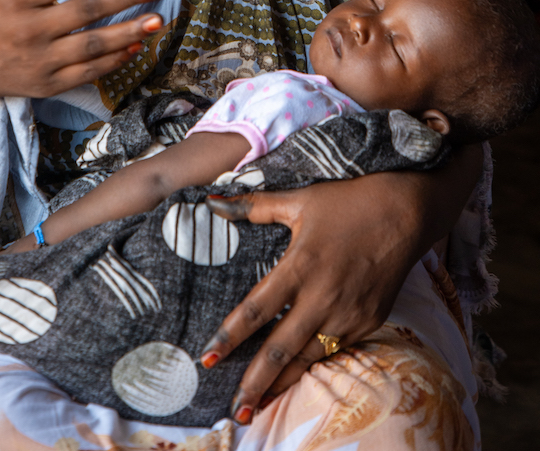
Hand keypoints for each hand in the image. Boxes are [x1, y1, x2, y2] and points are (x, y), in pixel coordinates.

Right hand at [0, 0, 163, 142]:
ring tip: (157, 19)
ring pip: (91, 46)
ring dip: (128, 32)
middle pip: (84, 12)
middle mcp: (29, 30)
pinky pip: (87, 73)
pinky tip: (137, 45)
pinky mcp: (48, 85)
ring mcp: (39, 61)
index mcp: (17, 0)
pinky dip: (114, 61)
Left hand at [199, 151, 480, 423]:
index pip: (256, 310)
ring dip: (283, 384)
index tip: (207, 359)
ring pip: (308, 358)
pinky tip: (297, 378)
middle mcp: (321, 297)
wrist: (403, 214)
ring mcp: (347, 314)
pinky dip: (313, 365)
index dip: (229, 337)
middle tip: (234, 411)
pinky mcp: (368, 322)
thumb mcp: (298, 201)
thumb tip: (213, 201)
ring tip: (259, 405)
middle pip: (280, 350)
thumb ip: (254, 206)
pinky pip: (335, 349)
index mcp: (299, 266)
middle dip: (255, 383)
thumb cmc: (346, 203)